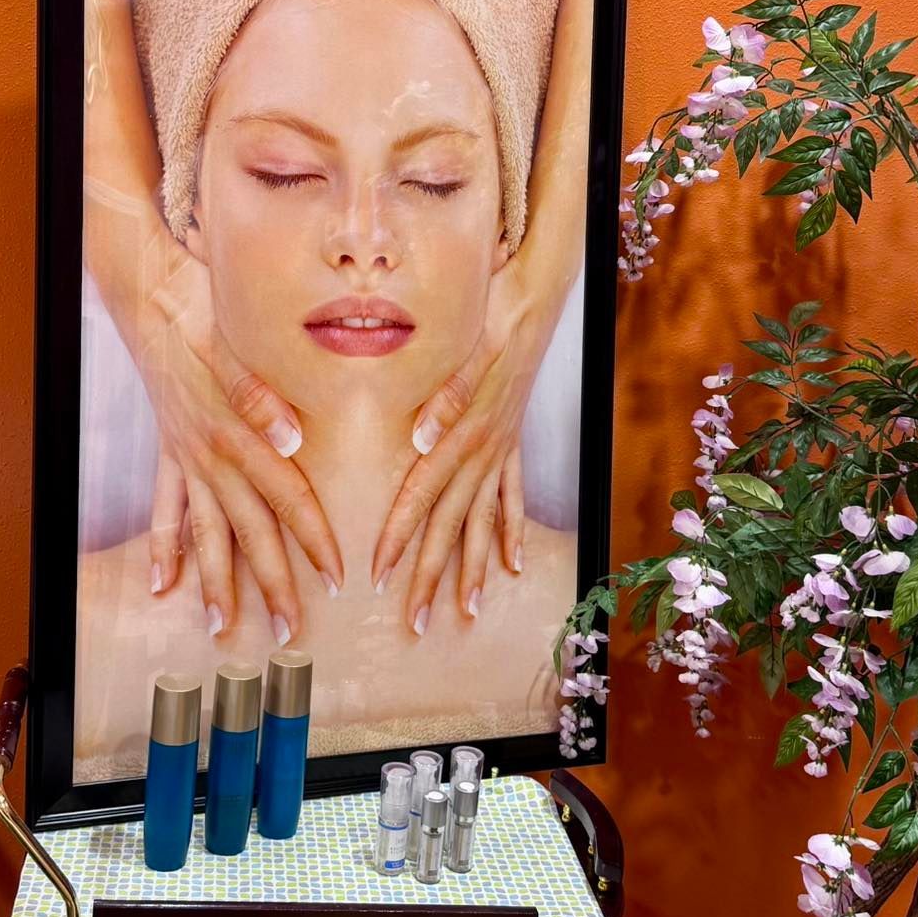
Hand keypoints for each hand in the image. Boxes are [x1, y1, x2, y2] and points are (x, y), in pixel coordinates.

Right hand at [139, 242, 343, 640]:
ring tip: (221, 628)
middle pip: (249, 531)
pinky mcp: (168, 448)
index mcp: (241, 434)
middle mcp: (212, 455)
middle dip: (271, 585)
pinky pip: (166, 506)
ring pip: (205, 532)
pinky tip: (158, 583)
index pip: (287, 499)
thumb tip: (292, 440)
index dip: (313, 541)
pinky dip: (162, 546)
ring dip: (215, 581)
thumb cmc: (206, 315)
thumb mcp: (237, 347)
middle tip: (290, 633)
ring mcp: (186, 457)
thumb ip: (263, 397)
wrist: (151, 297)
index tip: (336, 580)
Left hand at [371, 254, 550, 632]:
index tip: (377, 575)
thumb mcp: (469, 345)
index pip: (423, 492)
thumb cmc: (496, 311)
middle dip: (432, 575)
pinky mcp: (512, 435)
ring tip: (466, 610)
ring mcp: (502, 444)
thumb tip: (421, 440)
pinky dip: (510, 530)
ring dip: (474, 567)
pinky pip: (511, 495)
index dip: (400, 536)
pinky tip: (511, 563)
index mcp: (464, 426)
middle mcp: (485, 444)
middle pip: (453, 522)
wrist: (539, 293)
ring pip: (484, 519)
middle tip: (415, 623)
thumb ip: (445, 395)